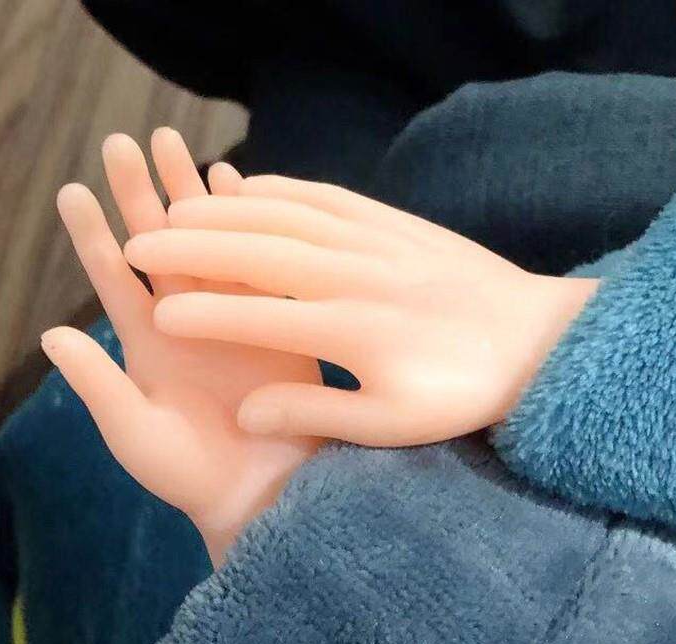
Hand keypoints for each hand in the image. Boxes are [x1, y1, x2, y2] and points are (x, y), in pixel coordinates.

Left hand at [42, 131, 323, 566]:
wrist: (259, 491)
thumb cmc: (192, 476)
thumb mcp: (135, 434)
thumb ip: (100, 384)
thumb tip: (53, 334)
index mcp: (148, 342)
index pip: (115, 278)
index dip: (93, 234)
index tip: (74, 190)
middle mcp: (187, 318)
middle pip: (160, 245)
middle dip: (141, 194)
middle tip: (125, 142)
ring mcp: (232, 314)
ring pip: (210, 244)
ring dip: (194, 196)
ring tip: (177, 144)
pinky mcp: (274, 318)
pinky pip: (261, 265)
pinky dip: (251, 227)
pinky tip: (241, 188)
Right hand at [124, 174, 599, 445]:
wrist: (538, 342)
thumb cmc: (465, 393)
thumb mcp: (395, 425)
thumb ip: (316, 414)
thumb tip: (248, 413)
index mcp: (353, 331)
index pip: (258, 316)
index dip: (201, 313)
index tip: (154, 313)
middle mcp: (357, 275)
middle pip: (258, 250)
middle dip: (191, 246)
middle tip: (136, 243)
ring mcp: (378, 241)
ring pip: (286, 214)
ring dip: (225, 209)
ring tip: (175, 210)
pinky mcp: (397, 224)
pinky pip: (329, 196)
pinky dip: (282, 188)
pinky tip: (250, 186)